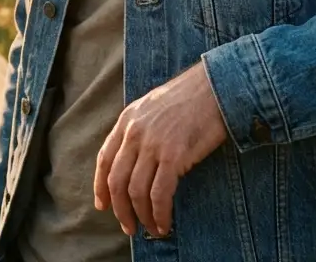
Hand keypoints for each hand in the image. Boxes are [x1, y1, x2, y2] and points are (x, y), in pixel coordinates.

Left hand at [93, 60, 227, 237]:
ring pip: (136, 191)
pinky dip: (160, 214)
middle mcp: (135, 132)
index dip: (100, 186)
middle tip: (129, 226)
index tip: (103, 205)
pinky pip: (159, 194)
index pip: (105, 158)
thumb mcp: (152, 106)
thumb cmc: (189, 97)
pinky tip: (165, 223)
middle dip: (120, 209)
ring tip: (151, 228)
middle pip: (117, 180)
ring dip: (141, 216)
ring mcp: (153, 144)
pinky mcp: (174, 155)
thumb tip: (133, 163)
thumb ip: (138, 129)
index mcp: (127, 118)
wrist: (215, 87)